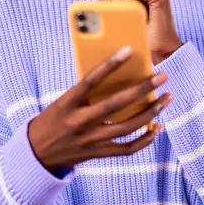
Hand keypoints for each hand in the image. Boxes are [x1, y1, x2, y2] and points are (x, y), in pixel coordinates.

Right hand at [28, 45, 172, 171]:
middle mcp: (80, 122)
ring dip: (150, 113)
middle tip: (163, 76)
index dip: (110, 65)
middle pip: (116, 105)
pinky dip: (145, 139)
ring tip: (166, 99)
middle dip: (143, 89)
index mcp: (67, 103)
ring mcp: (91, 140)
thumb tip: (113, 74)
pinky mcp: (99, 154)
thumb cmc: (52, 120)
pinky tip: (157, 127)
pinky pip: (127, 149)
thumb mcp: (61, 102)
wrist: (37, 154)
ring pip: (127, 127)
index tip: (130, 50)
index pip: (91, 80)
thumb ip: (84, 92)